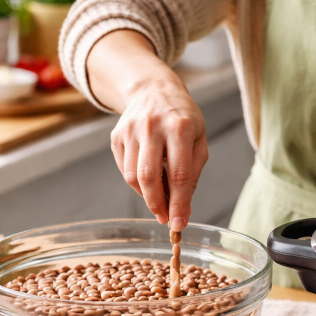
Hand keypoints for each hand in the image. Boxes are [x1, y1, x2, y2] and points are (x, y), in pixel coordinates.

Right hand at [88, 29, 209, 230]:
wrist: (153, 90)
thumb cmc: (182, 119)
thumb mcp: (199, 140)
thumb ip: (193, 174)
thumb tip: (182, 211)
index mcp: (180, 128)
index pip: (179, 174)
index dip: (178, 203)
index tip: (178, 224)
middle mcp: (152, 127)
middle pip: (149, 177)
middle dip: (157, 204)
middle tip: (165, 218)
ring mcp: (131, 130)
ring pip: (132, 176)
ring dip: (146, 195)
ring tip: (160, 196)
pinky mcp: (116, 136)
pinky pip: (123, 169)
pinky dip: (136, 182)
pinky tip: (148, 178)